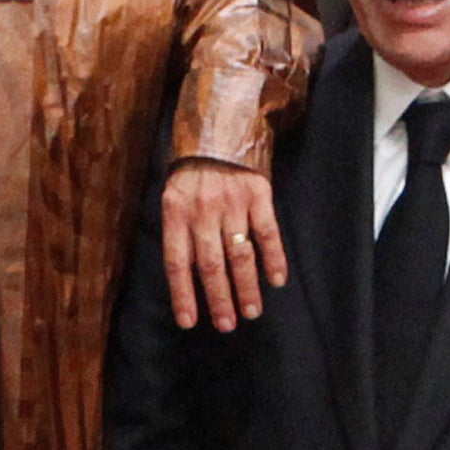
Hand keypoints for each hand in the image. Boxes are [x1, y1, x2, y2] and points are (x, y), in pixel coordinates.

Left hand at [162, 160, 285, 332]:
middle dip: (219, 299)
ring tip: (251, 312)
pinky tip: (276, 281)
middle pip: (211, 265)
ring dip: (247, 287)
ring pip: (240, 254)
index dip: (183, 294)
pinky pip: (267, 233)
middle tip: (226, 324)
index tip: (189, 321)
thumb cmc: (192, 167)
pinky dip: (274, 259)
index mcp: (176, 211)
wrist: (219, 124)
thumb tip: (186, 274)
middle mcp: (203, 210)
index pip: (178, 262)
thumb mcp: (173, 194)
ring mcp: (232, 203)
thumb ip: (179, 229)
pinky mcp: (258, 194)